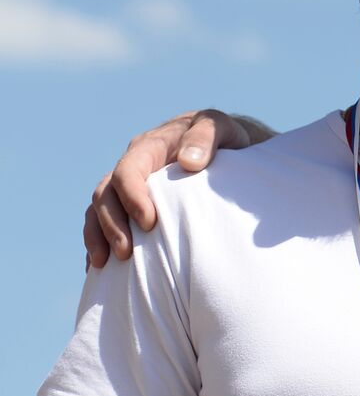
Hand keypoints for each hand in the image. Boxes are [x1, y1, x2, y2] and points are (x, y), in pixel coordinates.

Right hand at [84, 110, 272, 268]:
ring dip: (98, 236)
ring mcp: (129, 185)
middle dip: (111, 224)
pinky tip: (102, 267)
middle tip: (126, 253)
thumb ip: (206, 137)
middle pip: (105, 194)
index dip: (132, 197)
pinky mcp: (131, 202)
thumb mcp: (221, 128)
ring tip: (106, 265)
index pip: (128, 170)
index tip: (149, 223)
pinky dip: (99, 242)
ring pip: (98, 209)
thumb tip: (188, 162)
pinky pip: (103, 221)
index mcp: (150, 146)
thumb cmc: (225, 136)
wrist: (226, 144)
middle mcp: (133, 165)